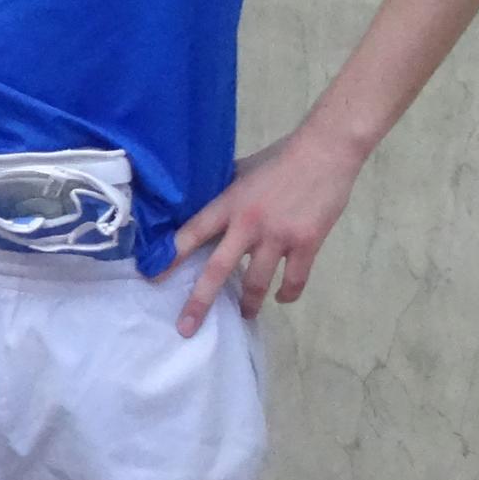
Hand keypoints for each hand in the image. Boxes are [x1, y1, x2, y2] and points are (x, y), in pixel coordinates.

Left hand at [159, 123, 367, 334]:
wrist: (326, 151)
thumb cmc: (281, 158)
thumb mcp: (242, 170)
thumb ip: (224, 192)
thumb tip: (204, 202)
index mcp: (228, 204)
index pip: (191, 234)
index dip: (170, 258)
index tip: (152, 279)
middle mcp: (248, 225)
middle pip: (217, 270)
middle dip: (199, 302)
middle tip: (186, 328)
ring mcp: (277, 237)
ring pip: (255, 283)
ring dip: (248, 304)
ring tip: (244, 314)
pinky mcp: (306, 243)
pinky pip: (294, 279)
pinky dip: (287, 293)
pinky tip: (282, 297)